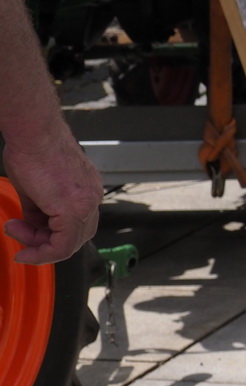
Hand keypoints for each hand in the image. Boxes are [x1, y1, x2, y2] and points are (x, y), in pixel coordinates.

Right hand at [3, 127, 100, 264]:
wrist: (33, 133)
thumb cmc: (32, 150)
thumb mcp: (35, 188)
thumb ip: (39, 210)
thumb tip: (34, 225)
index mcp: (87, 191)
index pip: (76, 226)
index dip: (49, 238)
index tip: (25, 239)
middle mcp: (92, 197)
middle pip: (75, 237)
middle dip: (43, 242)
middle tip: (18, 233)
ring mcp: (87, 202)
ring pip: (70, 243)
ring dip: (38, 245)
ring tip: (13, 228)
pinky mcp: (75, 207)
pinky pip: (64, 244)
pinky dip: (43, 252)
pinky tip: (22, 245)